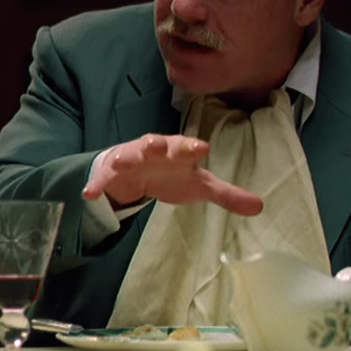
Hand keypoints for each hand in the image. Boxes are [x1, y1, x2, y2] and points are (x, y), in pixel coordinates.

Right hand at [81, 134, 263, 215]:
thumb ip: (227, 195)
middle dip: (156, 144)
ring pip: (128, 154)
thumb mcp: (199, 186)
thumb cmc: (171, 174)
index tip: (202, 148)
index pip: (187, 147)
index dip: (192, 147)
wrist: (135, 172)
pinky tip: (89, 194)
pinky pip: (102, 178)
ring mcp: (130, 158)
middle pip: (156, 144)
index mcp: (178, 152)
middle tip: (156, 146)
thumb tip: (260, 207)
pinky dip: (96, 185)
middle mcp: (154, 150)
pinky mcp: (111, 172)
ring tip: (120, 162)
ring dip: (125, 157)